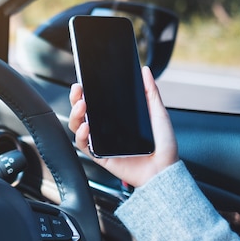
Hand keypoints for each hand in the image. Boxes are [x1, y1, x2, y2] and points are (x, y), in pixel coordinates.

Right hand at [68, 66, 178, 186]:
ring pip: (78, 126)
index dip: (86, 91)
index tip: (83, 81)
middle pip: (82, 111)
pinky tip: (87, 127)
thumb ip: (150, 92)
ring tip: (82, 106)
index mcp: (116, 117)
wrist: (164, 169)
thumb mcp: (158, 113)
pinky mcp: (99, 155)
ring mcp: (101, 141)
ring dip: (76, 115)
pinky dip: (81, 135)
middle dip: (75, 98)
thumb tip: (145, 71)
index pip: (96, 101)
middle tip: (78, 90)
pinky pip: (83, 145)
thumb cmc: (162, 145)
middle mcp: (105, 128)